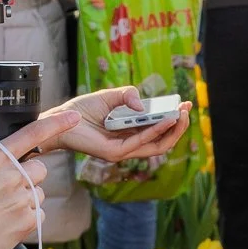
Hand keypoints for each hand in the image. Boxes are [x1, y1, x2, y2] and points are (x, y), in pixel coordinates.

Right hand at [0, 108, 75, 248]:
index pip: (32, 134)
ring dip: (25, 200)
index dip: (57, 123)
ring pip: (39, 194)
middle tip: (5, 190)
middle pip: (39, 169)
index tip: (74, 118)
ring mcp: (21, 199)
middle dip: (28, 177)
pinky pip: (39, 215)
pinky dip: (26, 220)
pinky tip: (5, 224)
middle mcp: (12, 176)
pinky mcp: (25, 222)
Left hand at [40, 88, 192, 162]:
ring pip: (156, 145)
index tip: (184, 105)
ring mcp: (122, 151)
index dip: (173, 120)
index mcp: (130, 132)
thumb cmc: (81, 110)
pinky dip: (155, 131)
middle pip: (162, 141)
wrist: (60, 118)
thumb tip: (143, 105)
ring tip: (181, 115)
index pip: (158, 131)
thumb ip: (128, 95)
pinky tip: (164, 120)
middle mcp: (129, 144)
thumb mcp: (110, 96)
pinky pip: (140, 142)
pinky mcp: (114, 153)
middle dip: (178, 127)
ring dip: (171, 130)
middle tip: (187, 110)